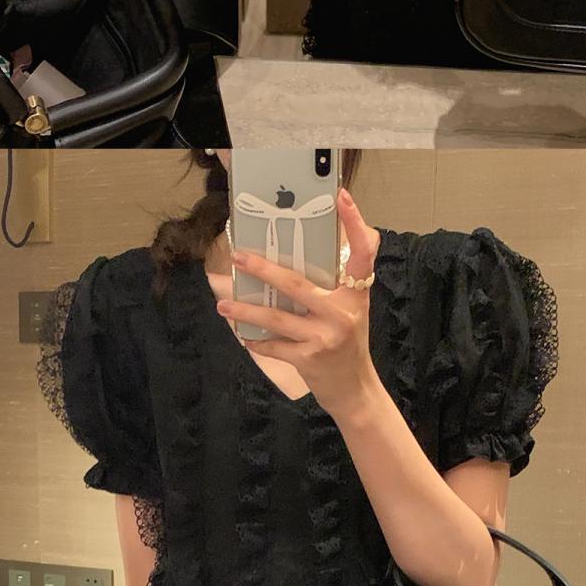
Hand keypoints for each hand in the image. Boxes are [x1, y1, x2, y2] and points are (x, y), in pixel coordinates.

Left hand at [212, 188, 379, 428]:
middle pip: (296, 283)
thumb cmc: (348, 341)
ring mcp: (324, 337)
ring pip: (275, 317)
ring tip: (222, 303)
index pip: (363, 252)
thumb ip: (334, 281)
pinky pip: (274, 345)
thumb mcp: (351, 307)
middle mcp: (342, 312)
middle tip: (237, 256)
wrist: (354, 388)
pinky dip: (256, 341)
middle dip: (262, 269)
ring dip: (245, 310)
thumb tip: (298, 251)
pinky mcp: (309, 360)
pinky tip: (243, 335)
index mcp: (356, 293)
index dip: (355, 222)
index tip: (342, 196)